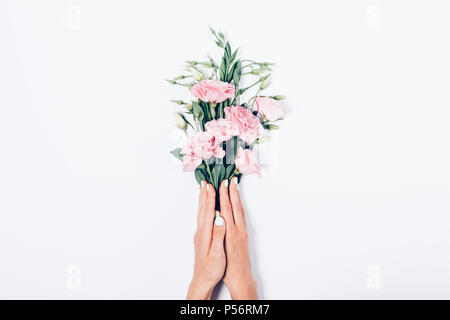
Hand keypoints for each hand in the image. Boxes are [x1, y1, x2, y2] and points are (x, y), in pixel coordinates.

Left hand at [187, 181, 225, 299]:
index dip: (210, 198)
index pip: (208, 212)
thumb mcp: (217, 254)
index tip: (212, 185)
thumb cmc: (211, 269)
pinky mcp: (201, 237)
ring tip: (203, 189)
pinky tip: (204, 206)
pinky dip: (203, 207)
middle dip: (205, 194)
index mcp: (205, 234)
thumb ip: (218, 236)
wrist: (202, 280)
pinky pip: (202, 216)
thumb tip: (220, 220)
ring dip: (202, 199)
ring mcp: (200, 234)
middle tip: (206, 181)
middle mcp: (201, 232)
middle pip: (203, 209)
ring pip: (201, 212)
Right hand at [219, 177, 257, 299]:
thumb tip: (218, 218)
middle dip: (230, 192)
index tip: (221, 183)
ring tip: (233, 186)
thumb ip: (220, 234)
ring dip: (236, 197)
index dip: (223, 196)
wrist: (241, 279)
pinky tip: (237, 203)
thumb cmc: (228, 269)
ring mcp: (242, 232)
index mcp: (230, 233)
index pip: (226, 209)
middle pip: (233, 206)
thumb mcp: (222, 251)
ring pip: (239, 210)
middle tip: (228, 178)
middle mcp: (237, 230)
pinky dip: (238, 206)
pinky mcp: (243, 235)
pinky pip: (241, 216)